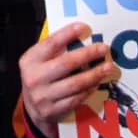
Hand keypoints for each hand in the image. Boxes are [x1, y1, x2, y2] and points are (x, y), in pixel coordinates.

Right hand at [19, 23, 115, 137]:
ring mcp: (43, 96)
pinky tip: (97, 82)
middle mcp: (34, 78)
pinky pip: (76, 98)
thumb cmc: (40, 76)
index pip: (50, 43)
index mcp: (30, 60)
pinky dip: (89, 89)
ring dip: (94, 74)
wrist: (31, 108)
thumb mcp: (39, 61)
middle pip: (66, 63)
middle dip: (88, 54)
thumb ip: (54, 50)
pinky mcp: (53, 110)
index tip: (84, 27)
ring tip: (108, 67)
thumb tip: (82, 35)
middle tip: (103, 48)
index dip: (67, 34)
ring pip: (75, 83)